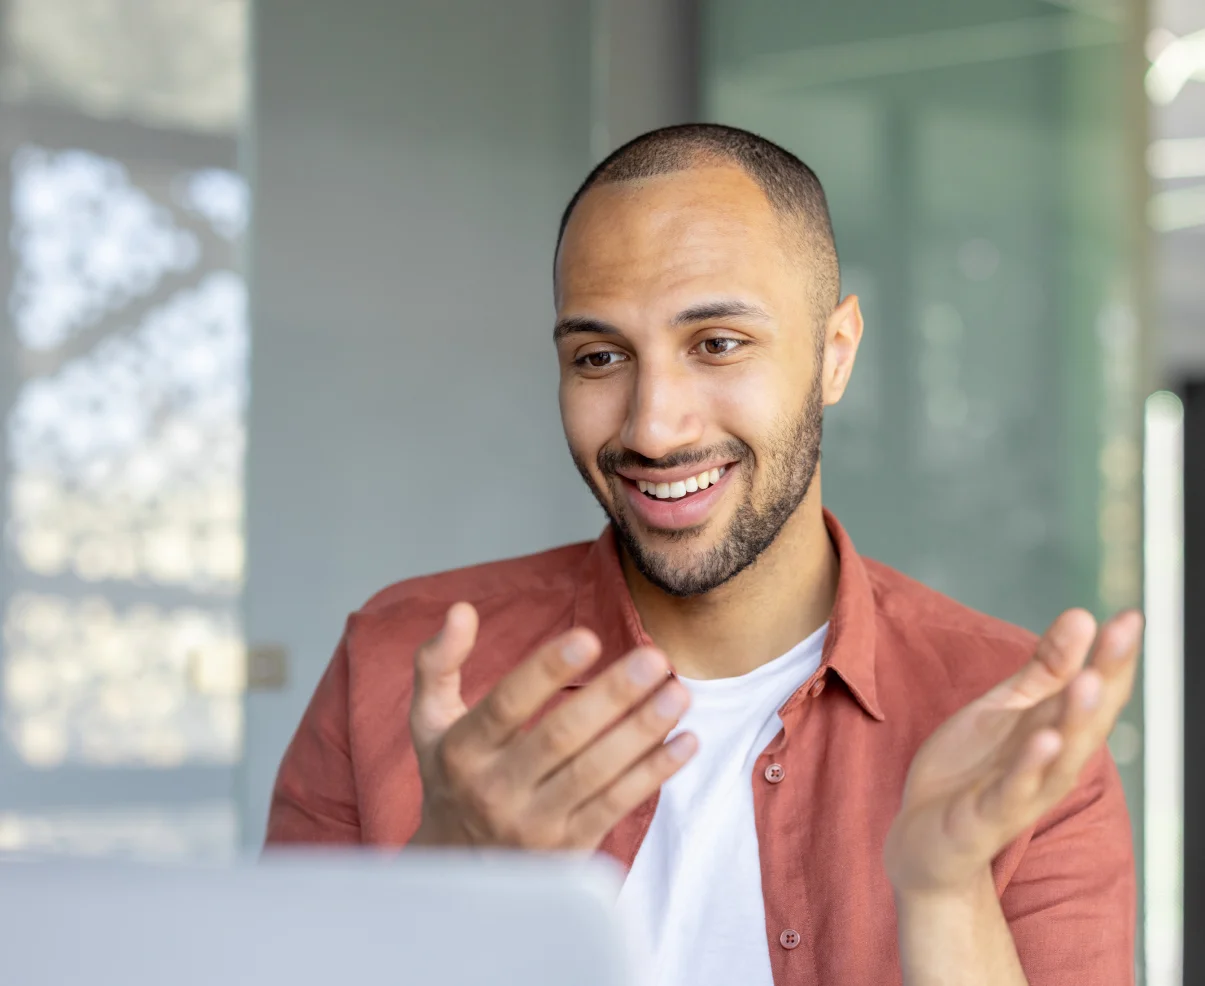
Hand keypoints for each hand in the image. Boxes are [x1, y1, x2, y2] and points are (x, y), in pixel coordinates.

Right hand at [407, 602, 696, 849]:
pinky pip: (616, 806)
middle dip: (612, 696)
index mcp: (463, 750)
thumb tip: (461, 610)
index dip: (546, 670)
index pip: (506, 704)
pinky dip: (653, 774)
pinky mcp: (568, 850)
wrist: (457, 869)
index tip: (588, 637)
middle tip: (653, 658)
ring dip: (642, 731)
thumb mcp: (429, 720)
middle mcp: (496, 789)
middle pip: (560, 737)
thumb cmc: (452, 776)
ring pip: (595, 773)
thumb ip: (438, 662)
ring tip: (678, 693)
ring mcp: (534, 825)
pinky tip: (685, 741)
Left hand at [884, 608, 1141, 895]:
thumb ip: (1043, 670)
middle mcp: (1050, 764)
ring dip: (1076, 720)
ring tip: (1089, 680)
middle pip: (1087, 720)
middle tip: (1123, 633)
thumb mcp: (1005, 709)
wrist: (924, 838)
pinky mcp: (987, 817)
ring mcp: (1022, 793)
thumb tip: (1082, 616)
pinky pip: (1014, 791)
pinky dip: (1030, 766)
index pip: (1094, 693)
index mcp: (1054, 733)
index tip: (1131, 615)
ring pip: (1060, 757)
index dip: (1113, 657)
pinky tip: (1044, 738)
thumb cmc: (972, 770)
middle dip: (1106, 677)